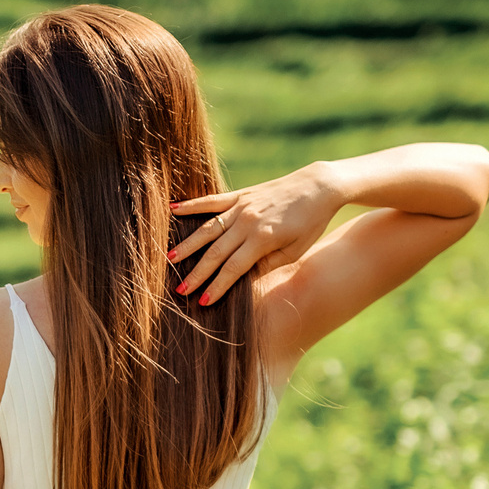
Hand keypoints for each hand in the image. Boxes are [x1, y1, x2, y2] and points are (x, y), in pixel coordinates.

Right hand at [168, 165, 348, 303]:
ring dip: (188, 244)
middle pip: (216, 252)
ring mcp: (242, 207)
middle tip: (180, 289)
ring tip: (169, 258)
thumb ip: (267, 264)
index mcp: (263, 239)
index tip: (203, 302)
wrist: (319, 186)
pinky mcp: (241, 195)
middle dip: (197, 273)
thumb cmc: (311, 223)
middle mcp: (248, 222)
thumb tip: (242, 278)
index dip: (217, 286)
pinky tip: (173, 209)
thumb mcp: (295, 250)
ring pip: (208, 228)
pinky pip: (212, 201)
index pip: (233, 268)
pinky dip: (191, 205)